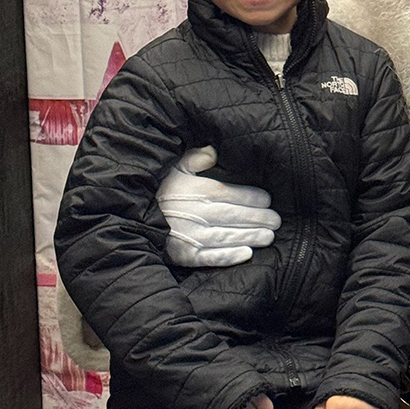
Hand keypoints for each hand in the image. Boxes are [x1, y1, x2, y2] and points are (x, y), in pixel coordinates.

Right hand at [159, 146, 280, 267]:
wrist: (132, 216)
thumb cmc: (160, 190)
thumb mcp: (175, 167)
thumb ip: (196, 158)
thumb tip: (214, 151)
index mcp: (198, 190)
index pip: (232, 193)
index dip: (253, 197)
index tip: (267, 200)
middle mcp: (197, 213)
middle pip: (235, 215)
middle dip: (259, 218)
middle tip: (276, 221)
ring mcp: (191, 236)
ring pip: (228, 236)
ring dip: (251, 236)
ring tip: (269, 237)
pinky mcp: (185, 255)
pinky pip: (211, 257)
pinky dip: (230, 256)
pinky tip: (247, 254)